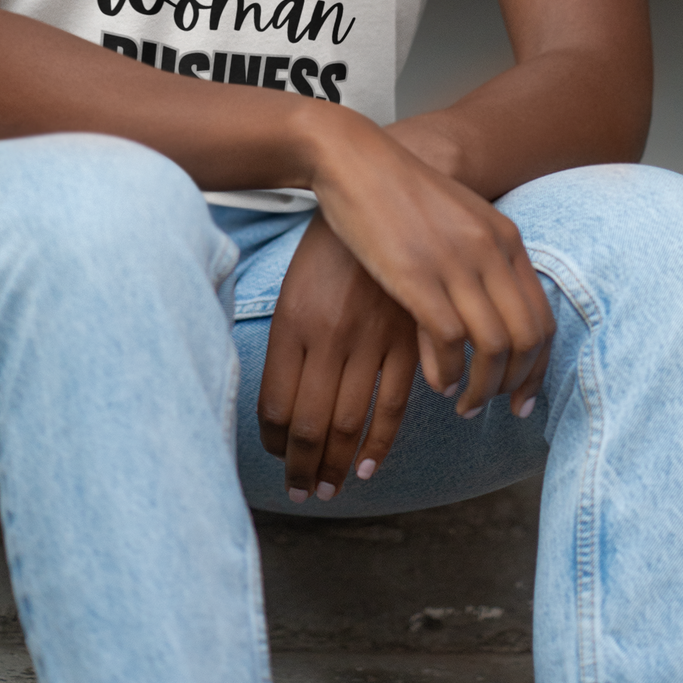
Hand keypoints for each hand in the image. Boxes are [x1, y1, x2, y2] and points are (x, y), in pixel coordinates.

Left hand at [258, 214, 417, 499]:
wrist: (379, 189)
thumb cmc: (330, 246)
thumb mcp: (293, 290)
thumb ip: (289, 346)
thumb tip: (278, 410)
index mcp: (292, 322)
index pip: (273, 407)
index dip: (273, 445)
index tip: (276, 462)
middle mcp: (328, 335)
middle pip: (308, 424)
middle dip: (301, 468)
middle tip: (301, 493)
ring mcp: (371, 338)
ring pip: (349, 423)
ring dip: (336, 465)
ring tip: (327, 490)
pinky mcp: (409, 337)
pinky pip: (393, 406)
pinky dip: (379, 444)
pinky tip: (367, 467)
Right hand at [297, 107, 555, 417]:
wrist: (354, 159)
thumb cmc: (399, 194)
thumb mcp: (457, 223)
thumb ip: (480, 265)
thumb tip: (489, 321)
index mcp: (505, 239)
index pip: (543, 319)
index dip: (538, 368)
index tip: (522, 399)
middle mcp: (490, 250)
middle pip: (528, 338)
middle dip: (516, 385)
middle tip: (495, 410)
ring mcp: (456, 262)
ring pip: (494, 346)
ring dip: (482, 388)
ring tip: (464, 405)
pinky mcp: (416, 275)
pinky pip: (450, 340)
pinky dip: (449, 372)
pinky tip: (438, 384)